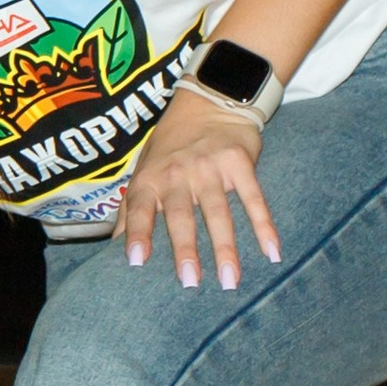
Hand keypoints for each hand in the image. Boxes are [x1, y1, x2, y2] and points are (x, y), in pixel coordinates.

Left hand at [119, 82, 282, 290]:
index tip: (136, 262)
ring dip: (225, 248)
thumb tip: (114, 249)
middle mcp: (177, 173)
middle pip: (181, 216)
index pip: (138, 209)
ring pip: (218, 213)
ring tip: (230, 280)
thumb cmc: (170, 146)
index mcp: (150, 178)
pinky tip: (272, 252)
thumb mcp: (144, 170)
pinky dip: (263, 226)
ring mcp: (209, 167)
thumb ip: (130, 209)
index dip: (136, 234)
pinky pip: (253, 199)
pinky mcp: (239, 162)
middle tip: (190, 283)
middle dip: (185, 250)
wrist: (209, 102)